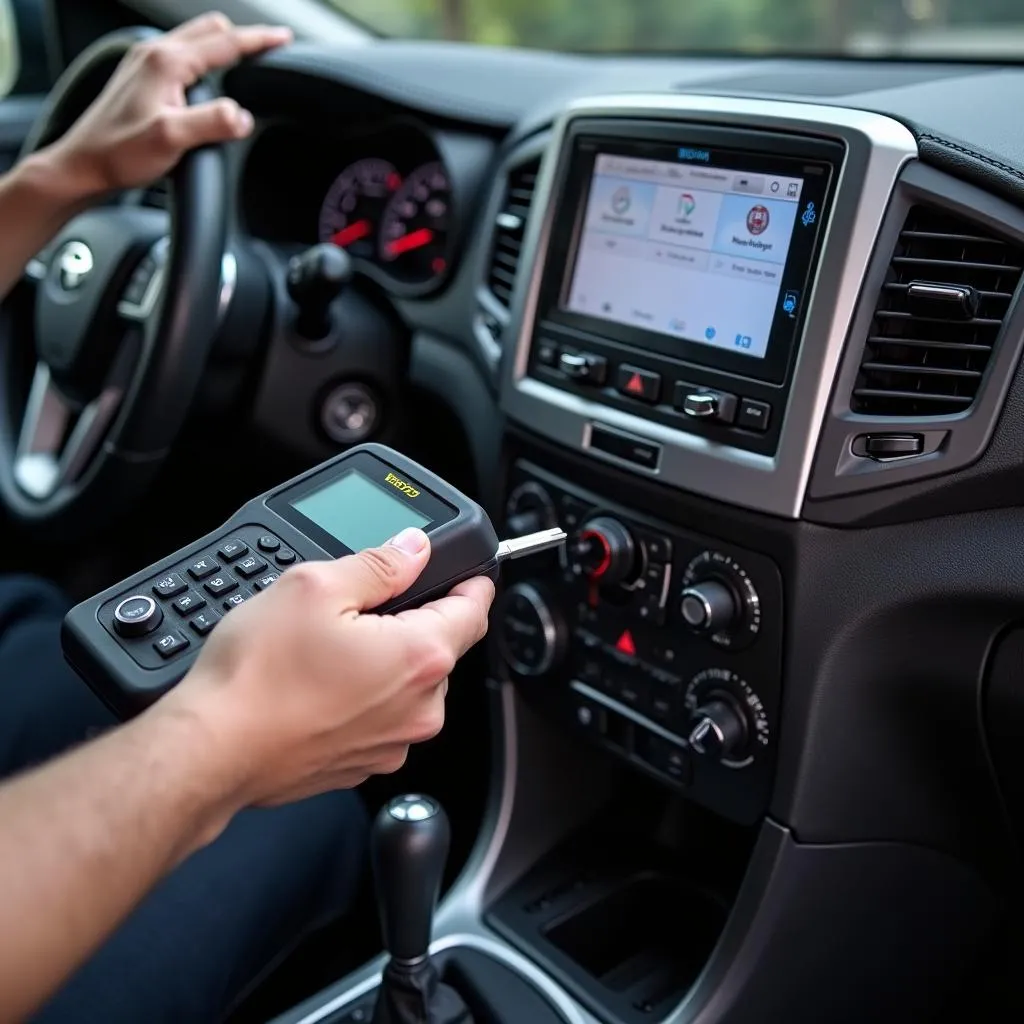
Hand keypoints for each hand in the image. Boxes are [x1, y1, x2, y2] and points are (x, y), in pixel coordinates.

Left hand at [47, 13, 291, 196]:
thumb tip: (243, 115)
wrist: (82, 165)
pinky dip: (204, 59)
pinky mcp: (140, 79)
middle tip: (270, 50)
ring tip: (246, 60)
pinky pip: (181, 55)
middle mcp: (154, 54)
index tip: (284, 39)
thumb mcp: (171, 139)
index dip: (259, 40)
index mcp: (166, 62)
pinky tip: (209, 80)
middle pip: (210, 30)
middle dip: (243, 37)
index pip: (225, 43)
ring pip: (195, 40)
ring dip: (223, 45)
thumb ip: (213, 123)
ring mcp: (145, 64)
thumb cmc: (119, 152)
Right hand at [159, 528, 493, 807]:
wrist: (210, 752)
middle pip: (439, 647)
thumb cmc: (256, 677)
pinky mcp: (363, 763)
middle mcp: (420, 708)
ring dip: (384, 661)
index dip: (471, 583)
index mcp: (420, 658)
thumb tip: (413, 549)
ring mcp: (392, 742)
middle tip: (360, 607)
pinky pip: (379, 717)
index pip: (475, 610)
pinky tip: (317, 685)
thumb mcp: (315, 587)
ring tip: (326, 650)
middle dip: (411, 621)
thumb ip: (378, 564)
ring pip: (407, 684)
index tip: (468, 573)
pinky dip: (361, 697)